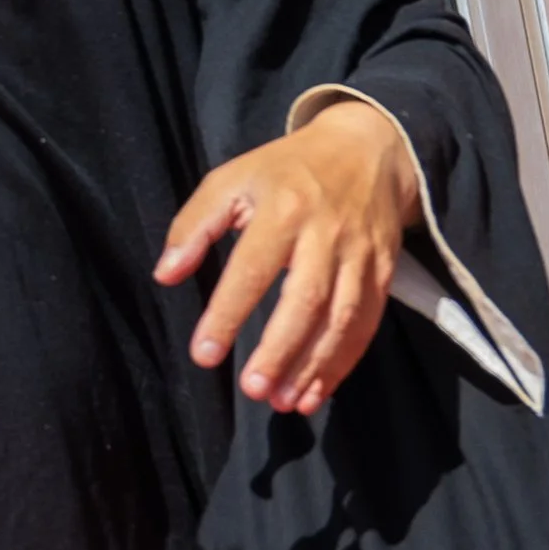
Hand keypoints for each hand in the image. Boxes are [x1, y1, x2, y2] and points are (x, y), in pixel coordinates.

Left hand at [156, 98, 421, 415]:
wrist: (367, 148)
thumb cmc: (286, 171)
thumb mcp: (232, 180)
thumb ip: (194, 226)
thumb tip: (165, 275)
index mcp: (284, 208)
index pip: (253, 268)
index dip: (228, 313)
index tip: (203, 353)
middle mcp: (326, 233)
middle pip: (307, 299)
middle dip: (280, 349)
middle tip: (252, 389)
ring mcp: (360, 254)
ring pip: (343, 318)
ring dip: (313, 366)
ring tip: (281, 401)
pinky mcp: (383, 271)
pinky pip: (367, 324)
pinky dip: (343, 363)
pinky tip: (314, 393)